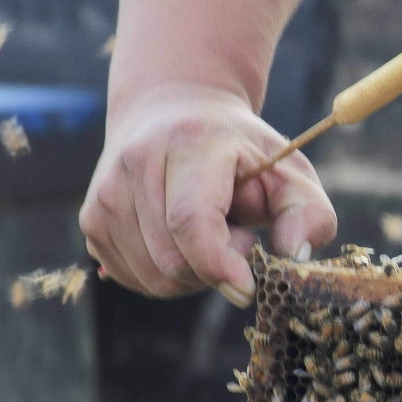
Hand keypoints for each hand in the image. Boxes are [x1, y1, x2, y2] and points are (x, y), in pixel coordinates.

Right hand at [80, 80, 335, 305]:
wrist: (176, 113)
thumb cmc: (244, 155)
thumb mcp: (292, 174)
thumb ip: (309, 215)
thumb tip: (294, 258)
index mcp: (189, 145)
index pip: (191, 221)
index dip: (219, 266)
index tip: (247, 289)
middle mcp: (136, 164)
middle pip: (173, 261)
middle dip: (216, 270)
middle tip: (239, 237)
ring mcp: (106, 193)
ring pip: (153, 278)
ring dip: (194, 275)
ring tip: (211, 233)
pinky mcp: (92, 220)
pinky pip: (135, 279)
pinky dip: (167, 276)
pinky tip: (182, 241)